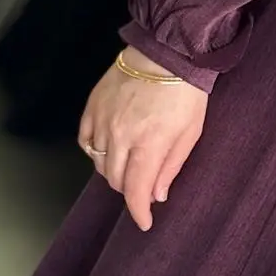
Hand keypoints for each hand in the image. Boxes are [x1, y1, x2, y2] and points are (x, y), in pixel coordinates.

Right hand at [78, 47, 206, 232]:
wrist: (165, 52)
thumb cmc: (185, 93)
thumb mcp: (190, 132)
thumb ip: (171, 166)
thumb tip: (157, 195)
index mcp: (148, 144)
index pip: (135, 190)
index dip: (139, 211)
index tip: (144, 222)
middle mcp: (120, 136)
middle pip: (115, 179)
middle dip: (129, 189)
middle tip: (143, 187)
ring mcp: (103, 121)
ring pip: (98, 163)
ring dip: (113, 171)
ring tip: (129, 165)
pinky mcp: (92, 108)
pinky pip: (86, 141)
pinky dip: (95, 151)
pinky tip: (108, 148)